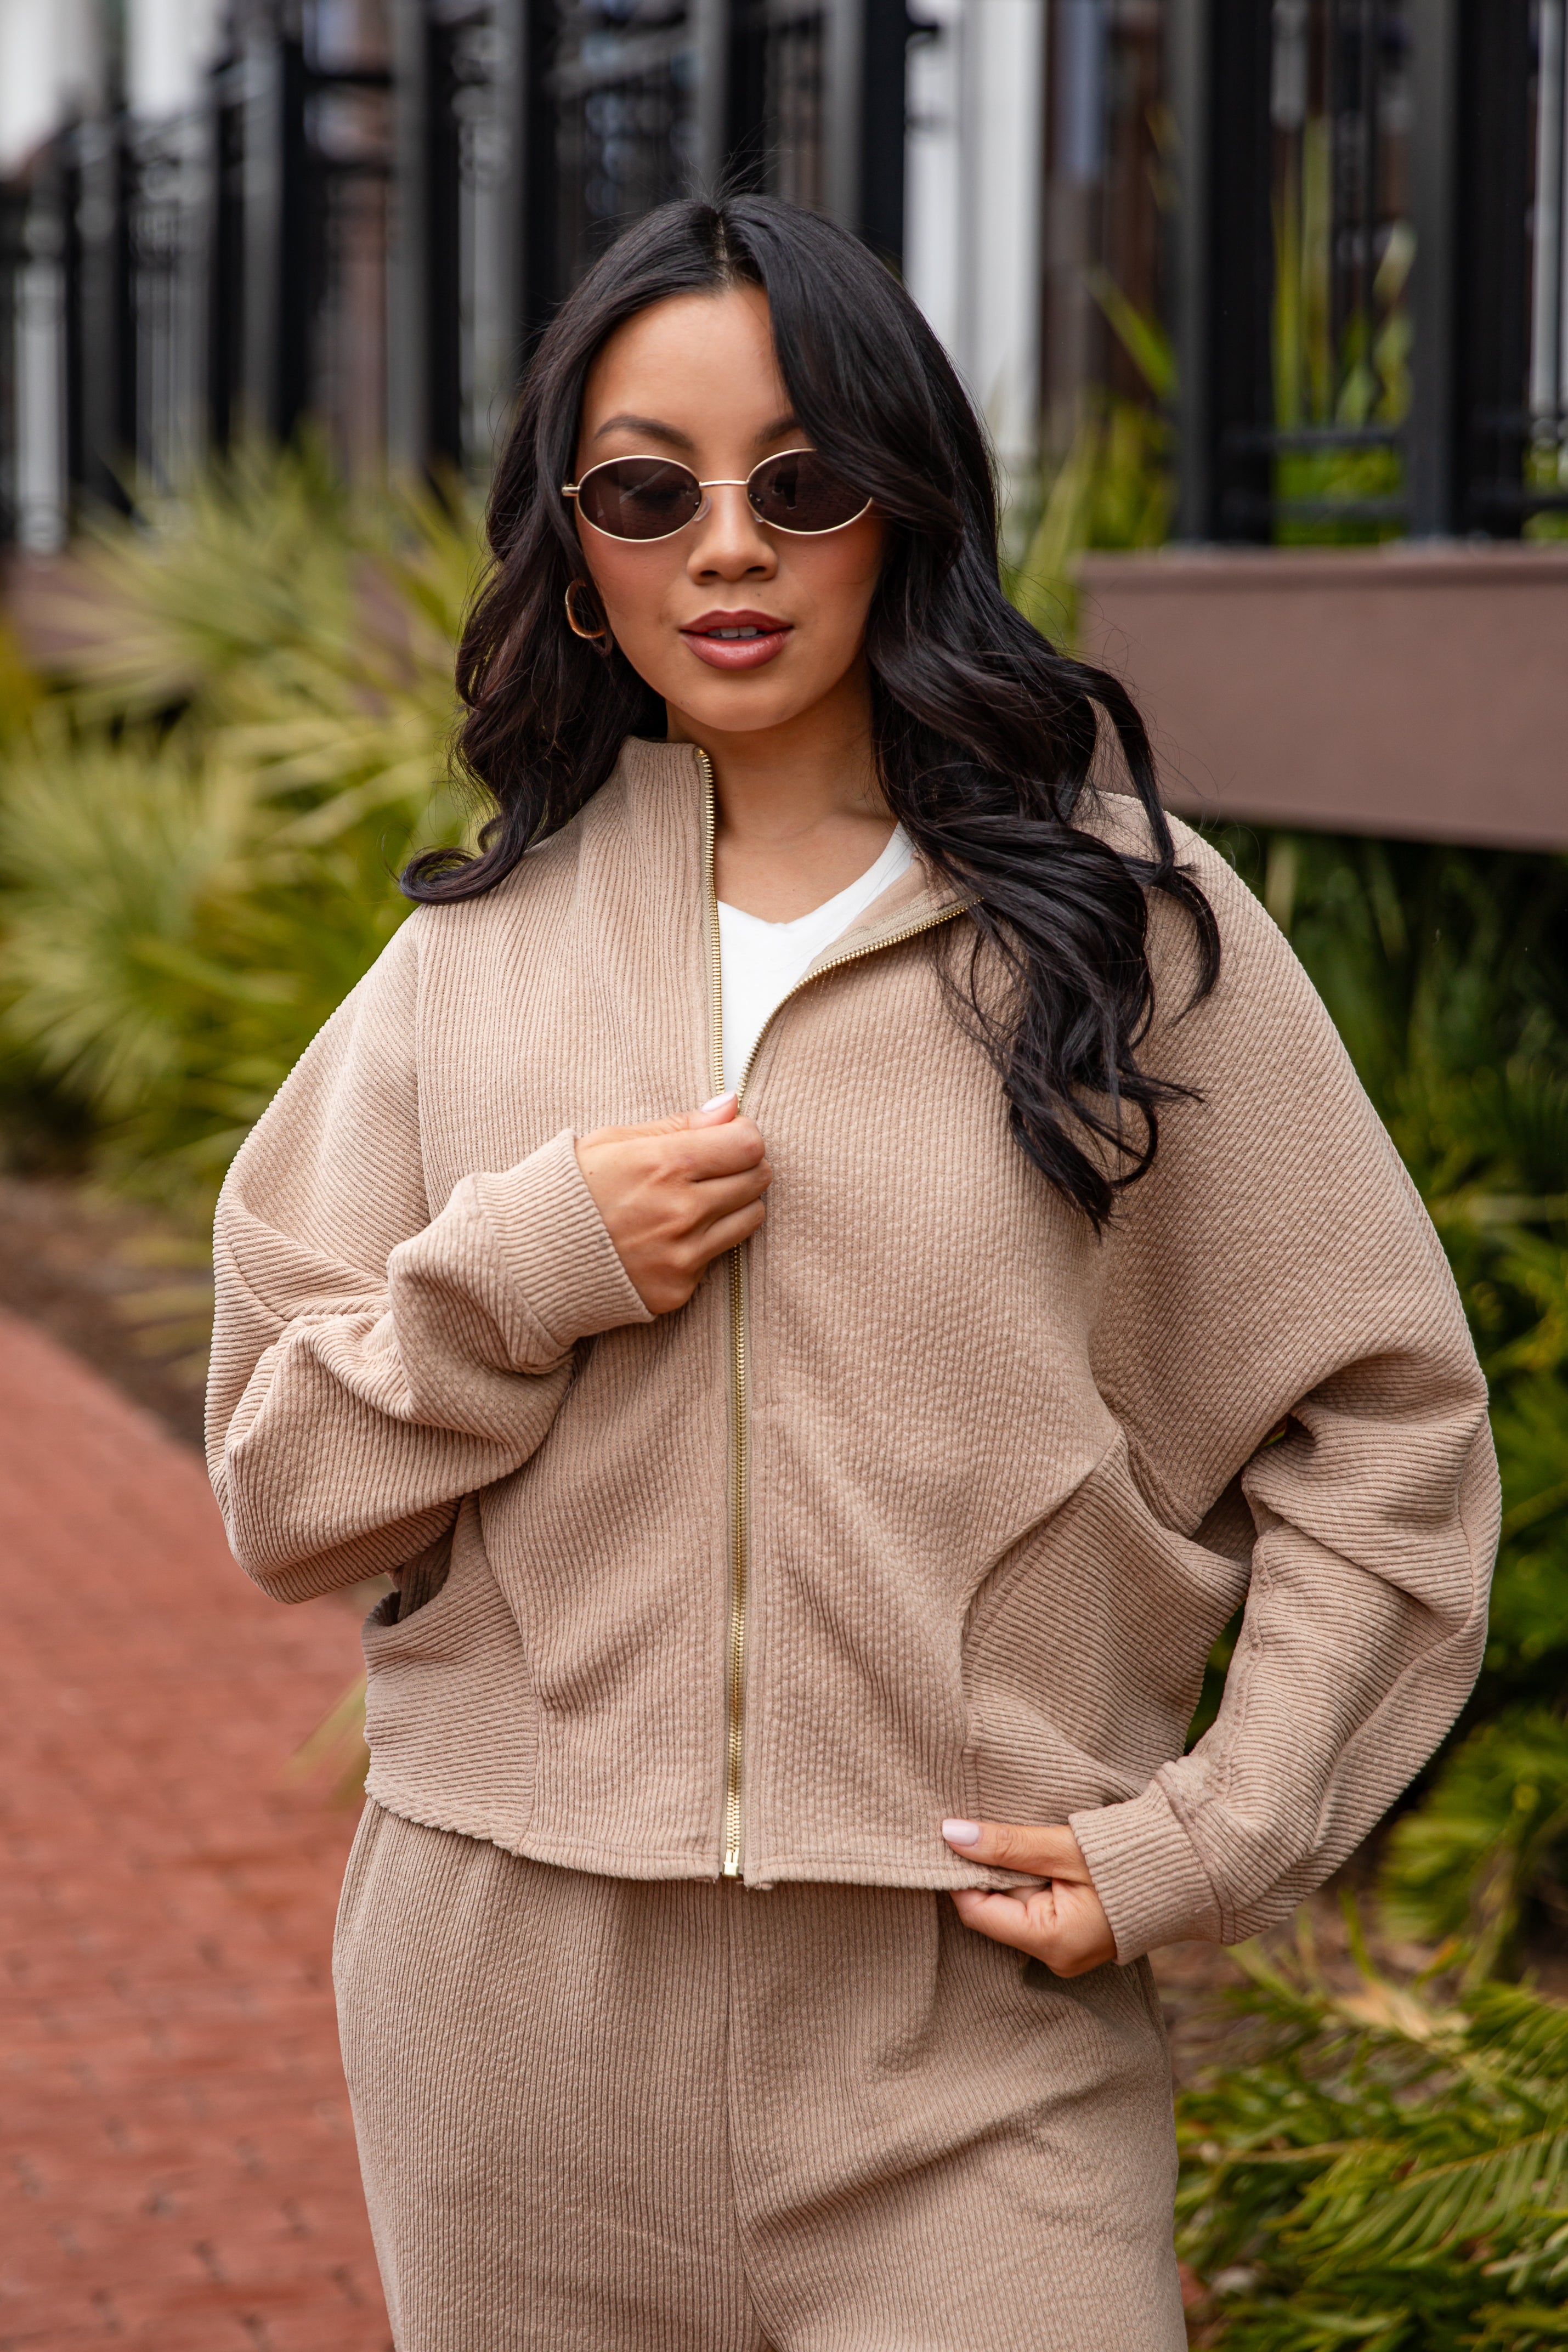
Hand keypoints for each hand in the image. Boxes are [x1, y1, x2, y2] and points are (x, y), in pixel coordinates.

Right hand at [575, 1092, 770, 1313]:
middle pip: (758, 1179)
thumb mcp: (614, 1141)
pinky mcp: (678, 1289)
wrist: (527, 1258)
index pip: (748, 1143)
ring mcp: (682, 1255)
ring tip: (696, 1201)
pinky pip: (719, 1257)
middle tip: (714, 1168)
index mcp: (664, 1165)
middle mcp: (680, 1211)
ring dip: (735, 1205)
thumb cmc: (570, 1190)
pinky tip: (670, 1236)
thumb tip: (731, 1105)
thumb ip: (679, 1125)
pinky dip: (705, 1243)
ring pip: (751, 1219)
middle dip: (743, 1167)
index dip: (742, 1136)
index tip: (726, 1139)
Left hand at [941, 1818, 1115, 1977]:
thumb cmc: (1128, 1857)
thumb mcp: (1062, 1846)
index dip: (961, 1873)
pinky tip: (1047, 1860)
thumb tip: (951, 1833)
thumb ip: (1006, 1843)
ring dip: (1015, 1874)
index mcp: (1052, 1943)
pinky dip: (1033, 1882)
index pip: (977, 1911)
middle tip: (1001, 1834)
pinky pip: (1036, 1909)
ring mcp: (1067, 1952)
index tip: (959, 1836)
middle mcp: (1056, 1958)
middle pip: (995, 1910)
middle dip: (992, 1871)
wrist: (1190, 1866)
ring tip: (1034, 1846)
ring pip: (1014, 1907)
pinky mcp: (1076, 1938)